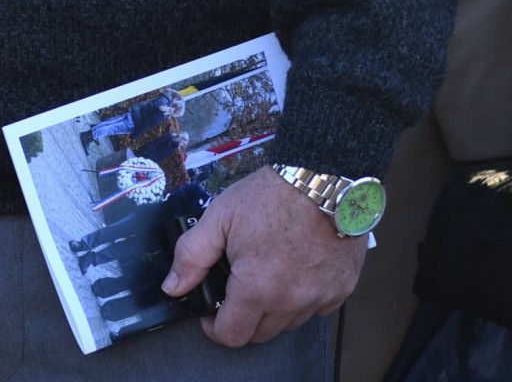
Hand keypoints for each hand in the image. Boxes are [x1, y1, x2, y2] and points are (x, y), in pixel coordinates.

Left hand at [164, 164, 366, 345]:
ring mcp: (320, 299)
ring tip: (264, 272)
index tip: (209, 311)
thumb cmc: (269, 196)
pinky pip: (315, 310)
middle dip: (241, 318)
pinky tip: (292, 270)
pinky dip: (300, 299)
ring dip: (272, 309)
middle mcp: (291, 303)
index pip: (232, 335)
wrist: (321, 179)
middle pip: (260, 334)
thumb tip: (172, 287)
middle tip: (234, 286)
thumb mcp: (219, 218)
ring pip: (288, 324)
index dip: (213, 327)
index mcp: (257, 288)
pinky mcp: (341, 291)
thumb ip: (191, 256)